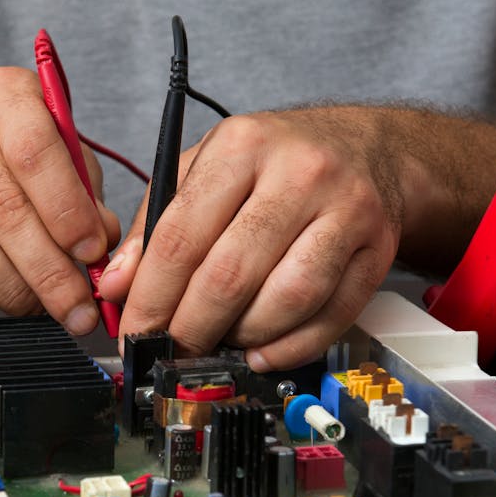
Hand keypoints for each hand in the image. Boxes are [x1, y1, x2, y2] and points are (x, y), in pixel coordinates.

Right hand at [0, 67, 120, 334]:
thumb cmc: (4, 146)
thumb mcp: (53, 145)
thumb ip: (82, 188)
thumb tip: (105, 242)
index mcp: (3, 92)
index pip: (33, 151)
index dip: (66, 210)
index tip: (92, 254)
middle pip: (2, 205)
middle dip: (46, 267)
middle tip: (75, 307)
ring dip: (8, 287)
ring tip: (39, 313)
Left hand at [97, 108, 402, 370]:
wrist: (369, 149)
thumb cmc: (276, 163)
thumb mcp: (206, 168)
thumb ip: (155, 224)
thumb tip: (117, 285)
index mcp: (242, 146)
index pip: (182, 235)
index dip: (151, 296)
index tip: (135, 331)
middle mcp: (299, 173)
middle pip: (231, 274)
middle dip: (192, 327)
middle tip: (173, 350)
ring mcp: (346, 210)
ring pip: (286, 299)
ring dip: (244, 337)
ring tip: (222, 341)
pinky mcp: (378, 248)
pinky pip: (331, 316)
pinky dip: (291, 346)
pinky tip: (263, 349)